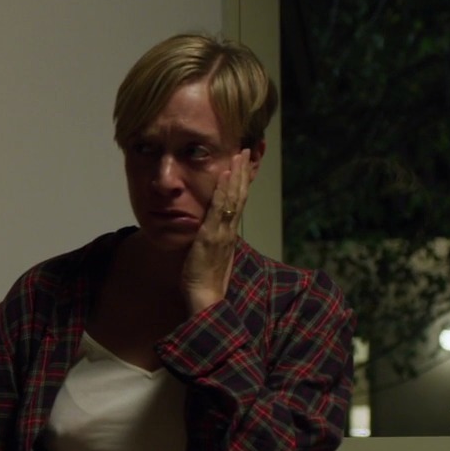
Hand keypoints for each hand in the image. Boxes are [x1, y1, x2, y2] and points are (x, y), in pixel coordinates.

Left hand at [182, 150, 253, 313]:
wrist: (206, 298)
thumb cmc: (205, 282)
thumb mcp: (209, 257)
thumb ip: (210, 243)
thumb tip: (205, 233)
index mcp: (228, 235)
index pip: (237, 204)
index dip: (241, 185)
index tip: (244, 167)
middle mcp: (228, 231)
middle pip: (239, 196)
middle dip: (242, 173)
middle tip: (244, 152)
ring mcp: (222, 233)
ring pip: (232, 199)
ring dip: (235, 176)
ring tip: (237, 156)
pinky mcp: (211, 237)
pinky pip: (219, 210)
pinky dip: (222, 192)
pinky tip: (224, 176)